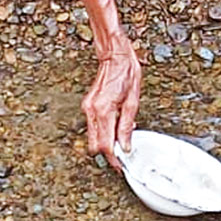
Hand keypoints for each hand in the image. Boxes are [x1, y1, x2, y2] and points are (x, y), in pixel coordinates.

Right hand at [81, 29, 142, 162]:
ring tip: (121, 139)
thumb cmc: (126, 73)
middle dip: (107, 153)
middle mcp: (92, 111)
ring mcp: (87, 108)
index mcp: (104, 110)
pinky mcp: (87, 105)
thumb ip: (127, 126)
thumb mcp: (133, 101)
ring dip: (105, 142)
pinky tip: (114, 127)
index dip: (113, 157)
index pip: (105, 144)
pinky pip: (93, 126)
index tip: (120, 164)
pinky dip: (102, 131)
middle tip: (121, 156)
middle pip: (95, 145)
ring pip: (92, 137)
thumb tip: (126, 145)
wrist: (114, 55)